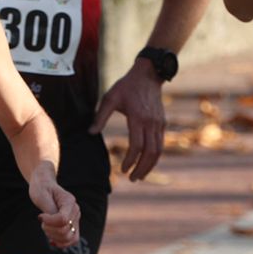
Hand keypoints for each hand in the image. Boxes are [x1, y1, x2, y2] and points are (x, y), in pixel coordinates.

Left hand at [30, 166, 81, 246]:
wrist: (44, 186)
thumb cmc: (41, 189)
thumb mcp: (41, 196)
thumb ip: (49, 210)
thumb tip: (54, 223)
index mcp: (69, 202)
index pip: (63, 220)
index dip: (49, 222)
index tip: (40, 216)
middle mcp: (75, 211)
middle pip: (65, 231)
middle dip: (49, 229)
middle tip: (42, 221)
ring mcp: (75, 219)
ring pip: (69, 238)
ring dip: (54, 237)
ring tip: (46, 228)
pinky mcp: (73, 226)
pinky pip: (72, 241)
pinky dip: (61, 243)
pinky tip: (51, 239)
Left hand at [90, 61, 167, 180]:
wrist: (148, 74)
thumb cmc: (126, 86)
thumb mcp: (110, 98)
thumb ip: (100, 117)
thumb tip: (90, 133)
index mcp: (138, 117)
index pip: (137, 145)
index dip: (130, 160)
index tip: (123, 170)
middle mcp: (151, 122)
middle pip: (150, 152)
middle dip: (142, 168)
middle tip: (133, 179)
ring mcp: (159, 124)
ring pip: (158, 151)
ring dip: (150, 166)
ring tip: (140, 175)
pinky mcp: (162, 123)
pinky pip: (160, 144)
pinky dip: (154, 157)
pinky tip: (146, 163)